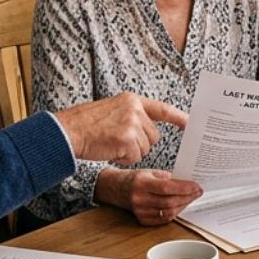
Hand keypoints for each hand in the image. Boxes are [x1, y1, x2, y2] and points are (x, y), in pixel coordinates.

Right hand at [54, 93, 186, 165]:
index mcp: (132, 100)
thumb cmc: (87, 125)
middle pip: (154, 136)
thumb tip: (151, 131)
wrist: (68, 131)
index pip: (162, 109)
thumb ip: (132, 116)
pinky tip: (110, 149)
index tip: (191, 125)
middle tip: (119, 140)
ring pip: (145, 148)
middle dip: (140, 143)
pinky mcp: (126, 139)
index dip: (178, 118)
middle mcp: (134, 109)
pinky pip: (135, 156)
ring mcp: (131, 123)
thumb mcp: (113, 110)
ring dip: (131, 152)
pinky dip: (123, 158)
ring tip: (111, 143)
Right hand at [96, 168, 201, 225]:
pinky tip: (180, 206)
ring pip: (168, 212)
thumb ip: (169, 178)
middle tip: (198, 192)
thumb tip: (189, 184)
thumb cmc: (137, 179)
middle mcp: (139, 198)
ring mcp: (140, 211)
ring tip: (191, 198)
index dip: (184, 188)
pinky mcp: (141, 220)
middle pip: (169, 201)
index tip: (196, 186)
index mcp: (142, 183)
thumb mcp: (151, 172)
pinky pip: (163, 219)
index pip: (167, 187)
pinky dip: (174, 213)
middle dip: (187, 197)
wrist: (117, 189)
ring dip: (183, 205)